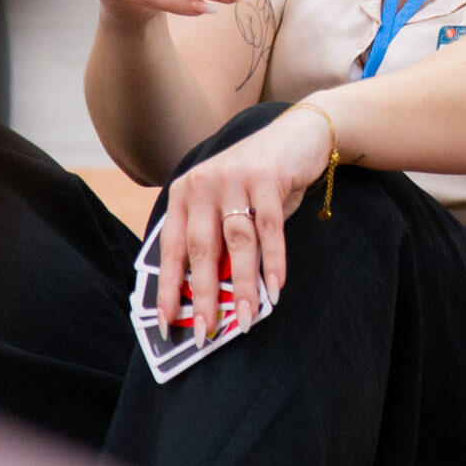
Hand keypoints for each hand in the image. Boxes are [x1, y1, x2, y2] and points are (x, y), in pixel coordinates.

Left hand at [155, 103, 333, 340]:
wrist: (297, 134)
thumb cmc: (258, 180)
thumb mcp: (228, 204)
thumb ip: (218, 239)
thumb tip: (213, 297)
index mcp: (184, 193)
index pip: (170, 248)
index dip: (168, 287)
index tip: (168, 323)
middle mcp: (203, 184)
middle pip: (201, 248)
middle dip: (203, 295)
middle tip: (206, 331)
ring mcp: (234, 178)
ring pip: (237, 242)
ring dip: (242, 284)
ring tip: (246, 318)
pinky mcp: (266, 177)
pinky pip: (270, 228)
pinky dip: (273, 260)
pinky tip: (275, 287)